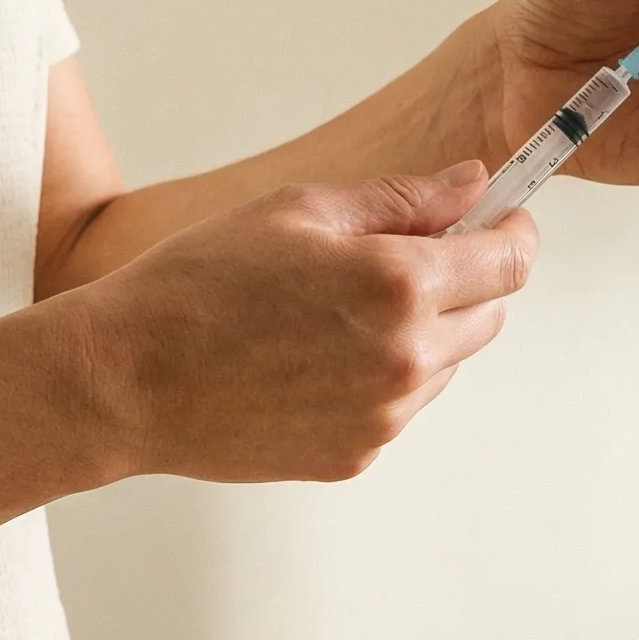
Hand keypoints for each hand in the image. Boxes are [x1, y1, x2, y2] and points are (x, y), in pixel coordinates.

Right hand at [71, 162, 535, 481]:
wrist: (126, 379)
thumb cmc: (198, 283)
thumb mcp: (300, 210)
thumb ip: (403, 199)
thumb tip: (474, 184)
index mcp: (400, 284)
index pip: (509, 261)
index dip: (512, 232)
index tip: (501, 219)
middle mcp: (406, 358)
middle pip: (490, 315)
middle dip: (466, 280)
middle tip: (402, 256)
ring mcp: (384, 416)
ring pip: (445, 365)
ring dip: (420, 332)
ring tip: (332, 313)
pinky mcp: (356, 455)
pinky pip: (398, 407)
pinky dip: (378, 379)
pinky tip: (310, 359)